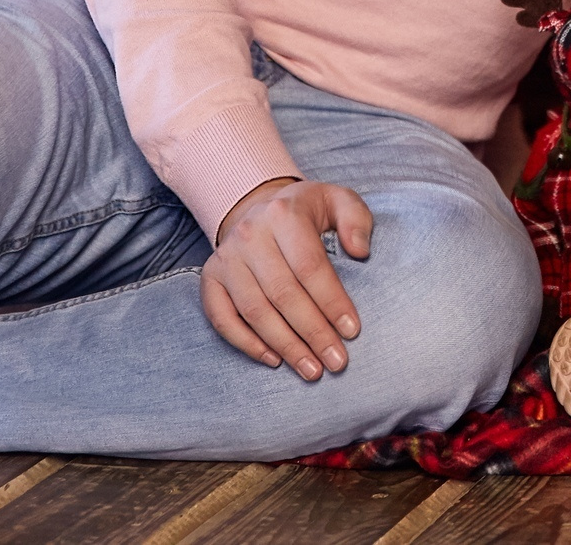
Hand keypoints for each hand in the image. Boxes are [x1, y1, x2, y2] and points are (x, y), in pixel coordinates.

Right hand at [203, 177, 372, 379]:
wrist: (261, 207)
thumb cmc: (307, 212)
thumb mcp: (339, 201)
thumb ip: (356, 220)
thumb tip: (360, 251)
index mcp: (284, 214)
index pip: (309, 266)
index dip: (331, 302)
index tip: (352, 331)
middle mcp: (250, 234)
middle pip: (283, 293)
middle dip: (312, 332)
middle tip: (336, 362)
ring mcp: (226, 258)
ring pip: (254, 310)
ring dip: (284, 345)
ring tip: (311, 369)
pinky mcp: (211, 277)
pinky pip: (222, 318)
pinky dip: (246, 343)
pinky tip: (274, 360)